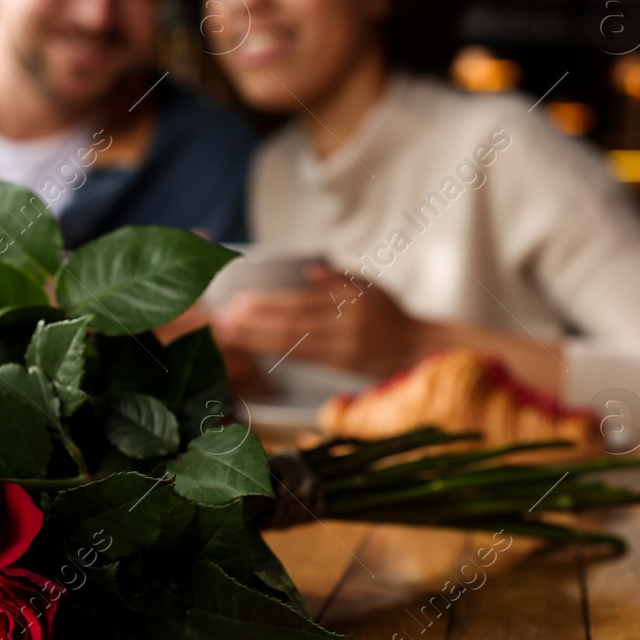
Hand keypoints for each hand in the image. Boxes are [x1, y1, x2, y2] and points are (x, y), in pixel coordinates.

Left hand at [210, 264, 425, 377]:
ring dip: (257, 342)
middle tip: (223, 322)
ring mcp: (342, 351)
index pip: (300, 305)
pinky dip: (277, 355)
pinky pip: (303, 361)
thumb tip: (309, 271)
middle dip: (254, 326)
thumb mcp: (369, 287)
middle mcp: (345, 330)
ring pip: (293, 347)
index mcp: (350, 305)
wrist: (416, 349)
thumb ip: (338, 279)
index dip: (268, 306)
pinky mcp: (339, 368)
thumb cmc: (388, 313)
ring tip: (229, 336)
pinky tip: (254, 351)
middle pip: (291, 329)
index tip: (240, 303)